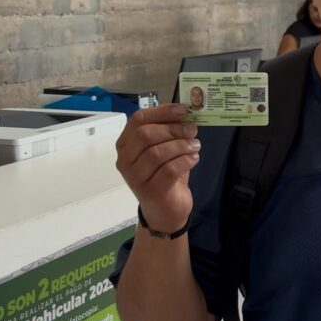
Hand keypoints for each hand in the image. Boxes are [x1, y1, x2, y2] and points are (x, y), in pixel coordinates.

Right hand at [115, 105, 200, 231]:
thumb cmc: (164, 175)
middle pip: (145, 135)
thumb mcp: (165, 149)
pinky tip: (193, 158)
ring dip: (181, 145)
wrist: (166, 210)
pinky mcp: (150, 191)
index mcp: (125, 144)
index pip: (137, 120)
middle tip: (192, 130)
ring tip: (195, 145)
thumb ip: (169, 131)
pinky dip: (185, 161)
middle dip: (172, 129)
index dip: (161, 112)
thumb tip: (185, 113)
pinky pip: (168, 170)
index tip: (182, 110)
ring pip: (157, 153)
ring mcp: (135, 177)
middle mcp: (125, 160)